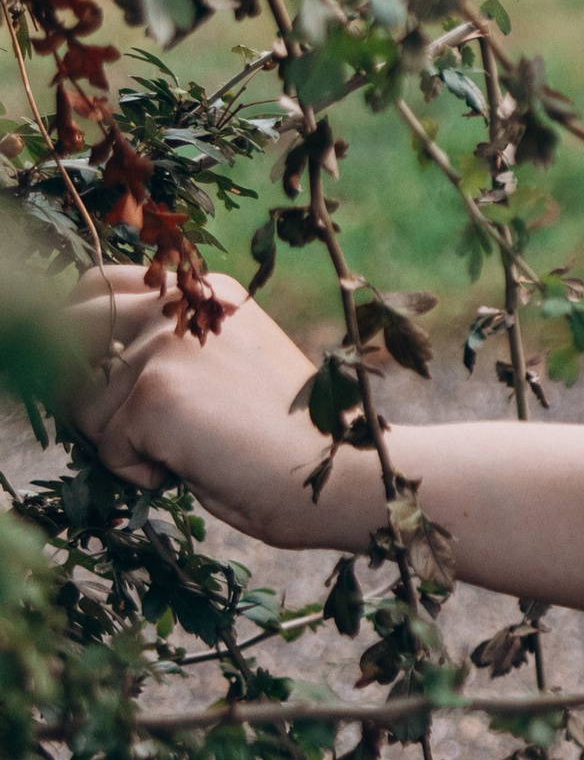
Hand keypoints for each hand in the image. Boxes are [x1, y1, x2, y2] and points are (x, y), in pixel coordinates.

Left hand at [69, 266, 335, 541]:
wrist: (336, 473)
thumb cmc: (285, 436)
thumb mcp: (228, 363)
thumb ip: (170, 343)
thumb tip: (81, 358)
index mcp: (201, 289)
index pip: (98, 286)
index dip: (80, 331)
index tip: (91, 375)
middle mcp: (180, 302)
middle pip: (71, 333)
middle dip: (83, 390)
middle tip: (135, 429)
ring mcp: (166, 343)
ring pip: (84, 404)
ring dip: (122, 443)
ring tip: (192, 447)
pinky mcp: (156, 392)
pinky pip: (107, 447)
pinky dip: (142, 473)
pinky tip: (197, 465)